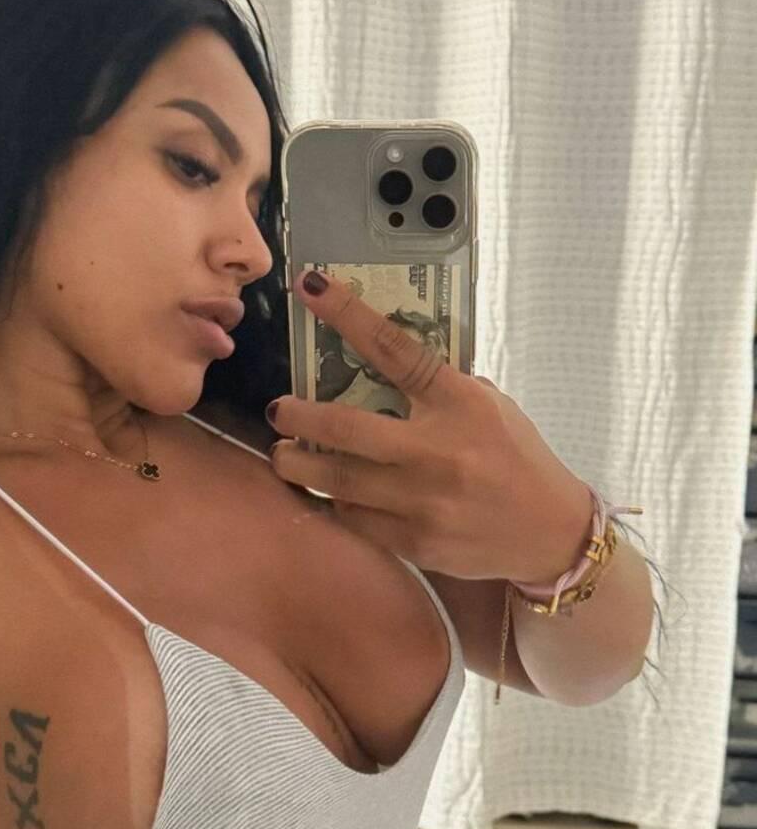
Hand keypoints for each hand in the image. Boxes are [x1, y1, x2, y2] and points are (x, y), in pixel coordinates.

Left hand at [267, 268, 594, 584]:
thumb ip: (436, 387)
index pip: (395, 349)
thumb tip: (376, 364)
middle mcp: (438, 450)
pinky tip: (326, 493)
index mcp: (459, 402)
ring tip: (283, 455)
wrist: (551, 533)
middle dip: (299, 417)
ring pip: (338, 482)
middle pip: (346, 428)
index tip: (312, 286)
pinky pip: (355, 520)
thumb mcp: (487, 405)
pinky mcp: (417, 542)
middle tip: (278, 410)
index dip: (348, 314)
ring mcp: (425, 501)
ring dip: (300, 466)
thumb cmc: (516, 457)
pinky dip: (334, 503)